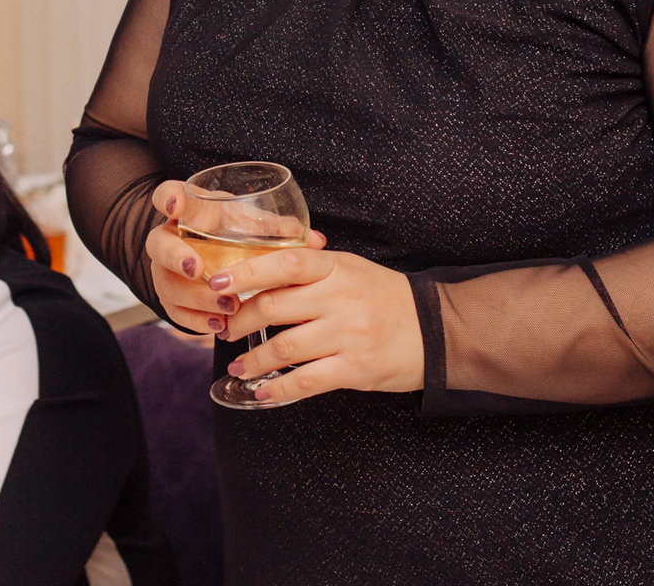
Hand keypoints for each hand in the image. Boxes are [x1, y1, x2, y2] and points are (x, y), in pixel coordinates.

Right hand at [142, 180, 326, 335]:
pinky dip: (197, 321)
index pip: (166, 195)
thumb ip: (278, 229)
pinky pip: (175, 312)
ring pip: (167, 284)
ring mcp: (167, 271)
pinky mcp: (172, 298)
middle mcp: (171, 238)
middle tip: (198, 268)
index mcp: (189, 211)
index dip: (167, 198)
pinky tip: (220, 325)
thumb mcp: (252, 224)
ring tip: (226, 305)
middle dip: (176, 257)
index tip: (176, 206)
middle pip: (158, 244)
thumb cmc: (235, 232)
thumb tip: (317, 241)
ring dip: (196, 296)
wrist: (211, 255)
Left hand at [213, 245, 423, 402]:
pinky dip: (279, 390)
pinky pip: (307, 382)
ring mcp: (348, 335)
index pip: (285, 262)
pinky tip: (263, 392)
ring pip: (285, 348)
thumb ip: (310, 267)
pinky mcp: (355, 369)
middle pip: (275, 307)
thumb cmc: (385, 296)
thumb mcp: (350, 268)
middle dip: (240, 321)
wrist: (436, 330)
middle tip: (225, 329)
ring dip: (254, 360)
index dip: (246, 271)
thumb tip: (258, 266)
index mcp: (336, 268)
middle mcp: (341, 298)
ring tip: (239, 366)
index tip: (217, 282)